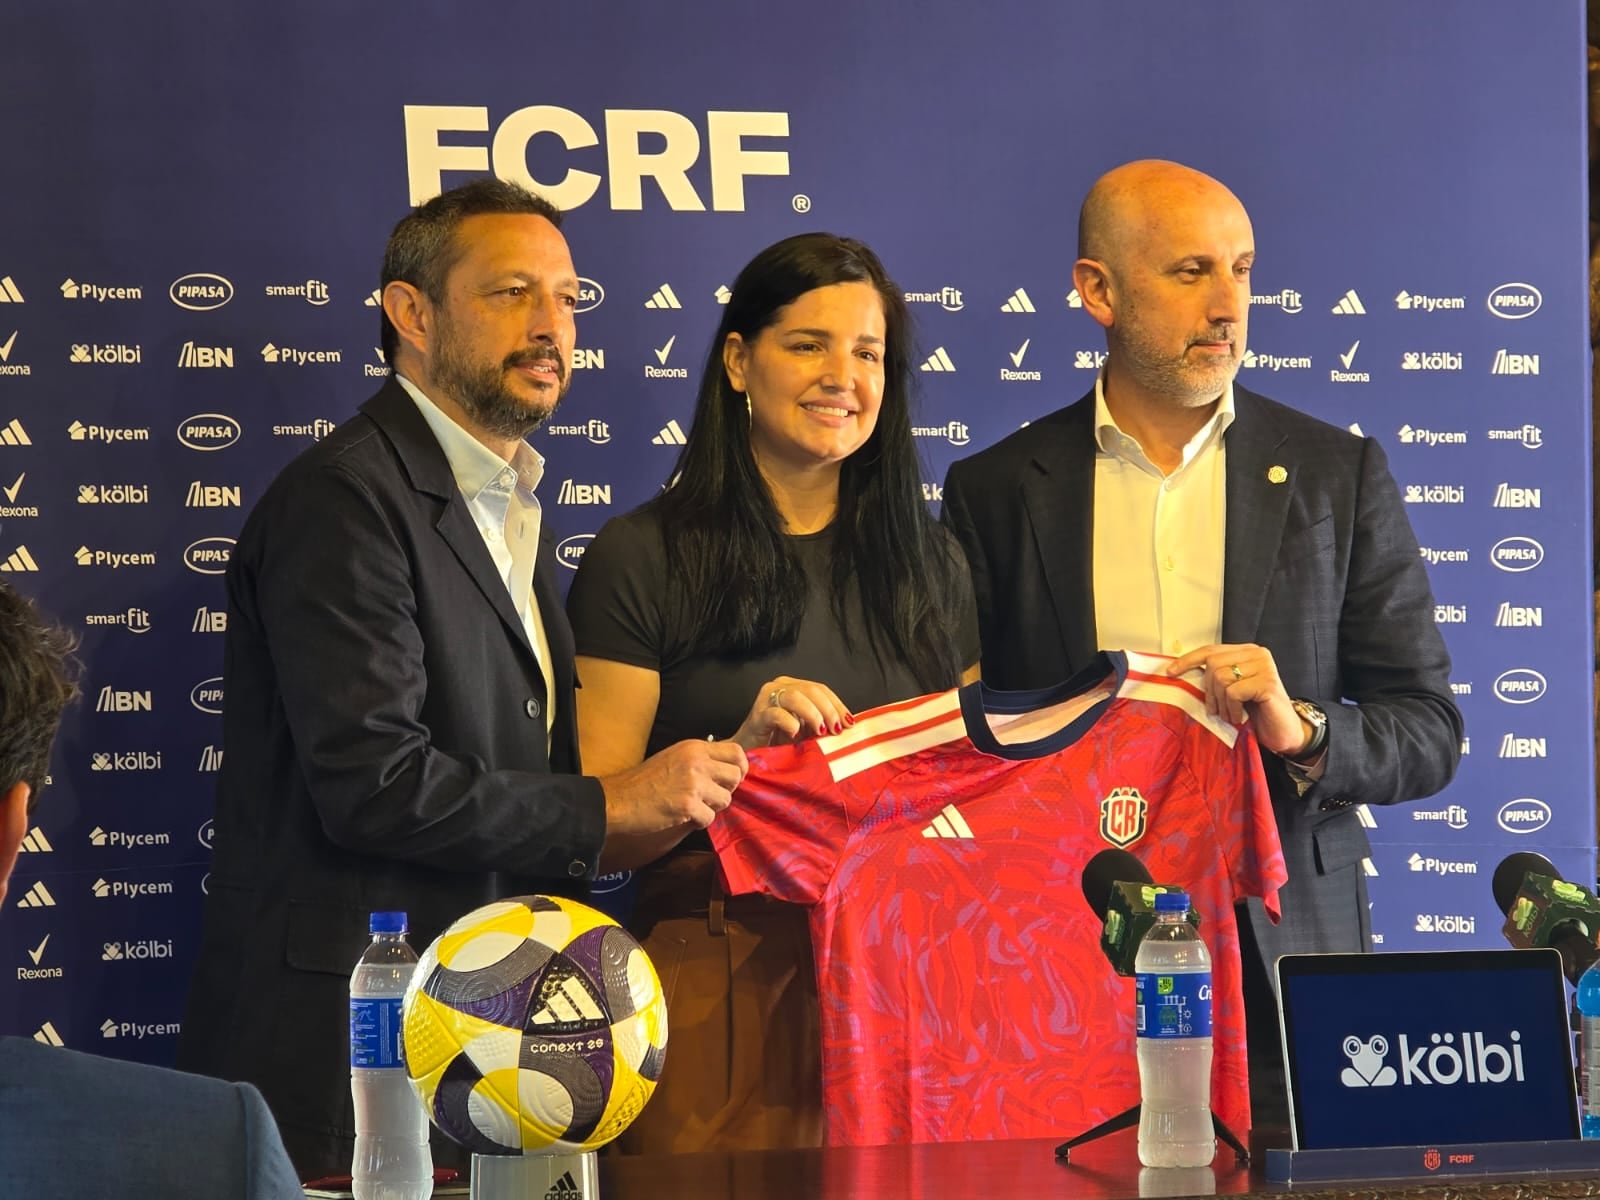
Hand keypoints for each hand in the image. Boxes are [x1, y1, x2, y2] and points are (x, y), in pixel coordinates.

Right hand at [600, 739, 748, 837]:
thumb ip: (700, 760)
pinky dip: (699, 822)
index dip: (739, 768)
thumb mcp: (674, 757)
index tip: (731, 779)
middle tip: (709, 797)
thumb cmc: (644, 781)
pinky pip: (709, 818)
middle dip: (726, 790)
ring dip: (712, 808)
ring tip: (692, 807)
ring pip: (725, 799)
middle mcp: (697, 761)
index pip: (737, 751)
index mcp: (694, 747)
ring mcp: (693, 783)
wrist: (618, 800)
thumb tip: (728, 770)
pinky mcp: (688, 805)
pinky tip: (683, 816)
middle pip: (736, 776)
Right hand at [730, 676, 852, 750]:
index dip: (837, 704)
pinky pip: (776, 714)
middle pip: (811, 690)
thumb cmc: (778, 742)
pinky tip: (796, 734)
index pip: (821, 689)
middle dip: (828, 710)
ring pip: (794, 696)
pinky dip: (790, 723)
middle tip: (836, 729)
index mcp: (793, 687)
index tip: (849, 722)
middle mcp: (779, 687)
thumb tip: (848, 725)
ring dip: (812, 714)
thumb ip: (824, 723)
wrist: (749, 755)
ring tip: (819, 731)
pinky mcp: (756, 716)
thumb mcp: (807, 730)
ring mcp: (766, 699)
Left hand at [1166, 643, 1310, 757]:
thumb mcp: (1231, 691)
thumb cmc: (1256, 712)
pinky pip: (1233, 692)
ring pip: (1221, 677)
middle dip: (1209, 691)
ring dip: (1221, 703)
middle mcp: (1257, 654)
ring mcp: (1264, 667)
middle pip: (1213, 664)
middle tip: (1217, 710)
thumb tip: (1179, 671)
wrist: (1284, 733)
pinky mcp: (1268, 683)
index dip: (1188, 660)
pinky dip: (1232, 708)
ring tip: (1230, 714)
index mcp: (1246, 652)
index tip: (1170, 671)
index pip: (1210, 650)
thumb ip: (1215, 677)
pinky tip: (1240, 717)